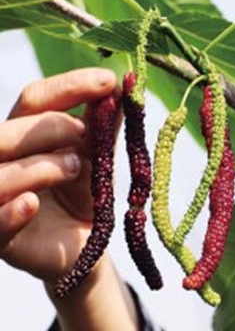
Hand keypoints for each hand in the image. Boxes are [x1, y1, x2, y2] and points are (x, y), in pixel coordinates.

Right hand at [0, 68, 117, 282]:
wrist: (87, 249)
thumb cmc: (87, 197)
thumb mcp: (98, 158)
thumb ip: (105, 126)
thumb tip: (126, 84)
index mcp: (24, 136)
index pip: (33, 99)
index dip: (68, 87)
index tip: (108, 81)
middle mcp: (2, 163)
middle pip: (7, 131)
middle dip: (48, 128)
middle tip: (83, 133)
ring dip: (37, 167)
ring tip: (74, 168)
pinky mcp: (2, 240)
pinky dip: (11, 213)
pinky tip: (32, 204)